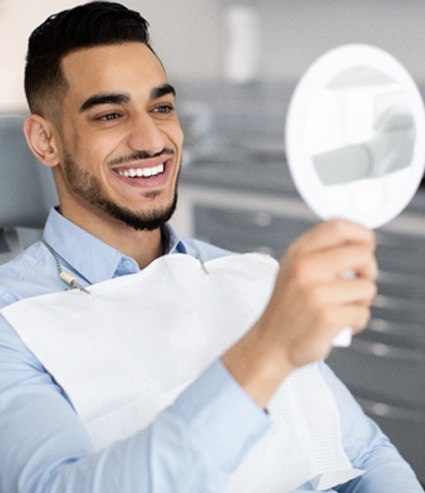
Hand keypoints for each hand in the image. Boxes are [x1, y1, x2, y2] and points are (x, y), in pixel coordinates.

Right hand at [222, 219, 377, 406]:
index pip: (338, 227)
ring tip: (342, 307)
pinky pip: (362, 312)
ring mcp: (316, 293)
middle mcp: (305, 268)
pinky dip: (357, 321)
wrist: (270, 344)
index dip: (361, 234)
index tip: (366, 245)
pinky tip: (340, 324)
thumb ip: (320, 253)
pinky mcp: (328, 317)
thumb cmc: (287, 308)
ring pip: (367, 287)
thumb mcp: (293, 270)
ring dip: (361, 300)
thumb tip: (360, 244)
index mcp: (298, 253)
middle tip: (358, 281)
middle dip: (368, 269)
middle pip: (362, 253)